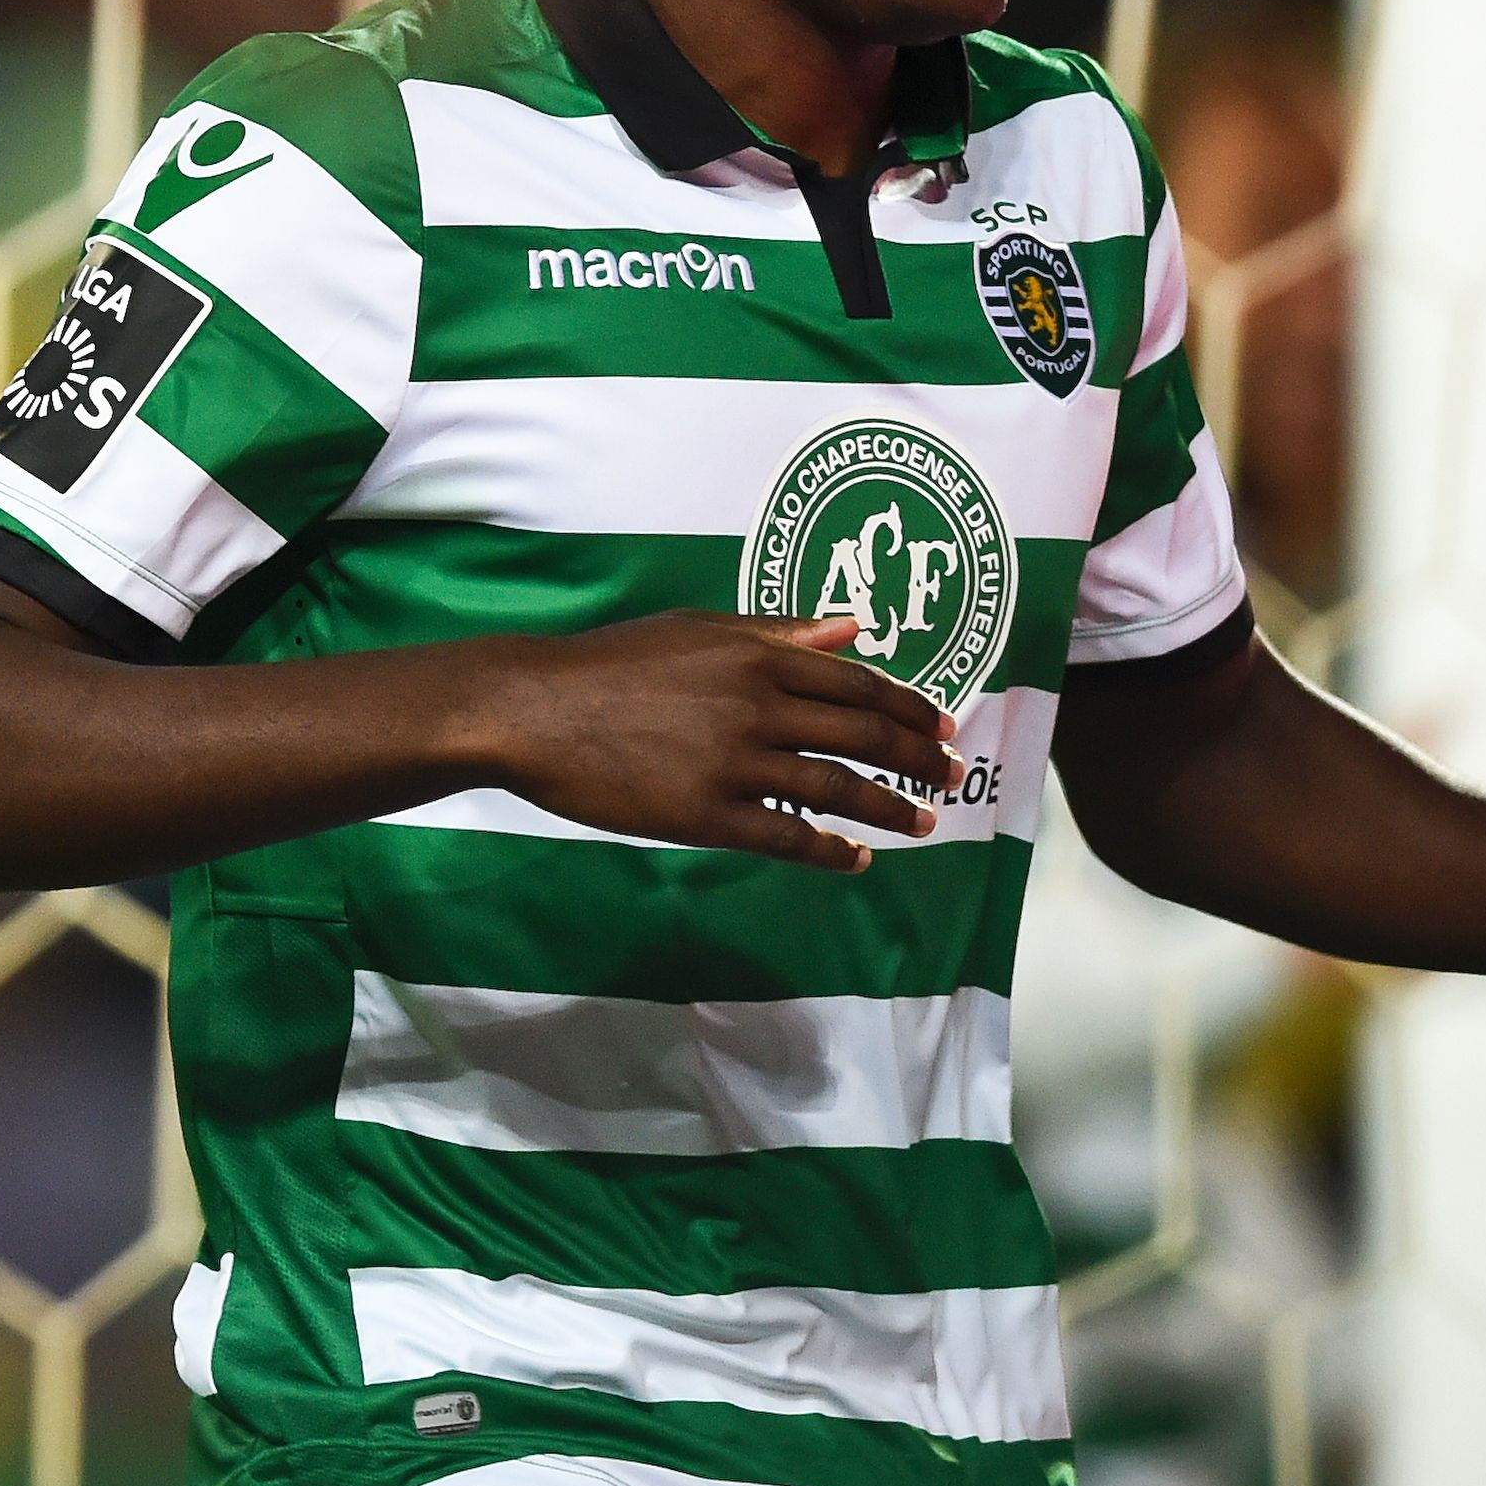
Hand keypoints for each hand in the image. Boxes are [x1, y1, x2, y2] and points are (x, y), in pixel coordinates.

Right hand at [483, 612, 957, 871]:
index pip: (858, 683)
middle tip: (951, 776)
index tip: (943, 727)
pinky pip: (788, 836)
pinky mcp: (706, 814)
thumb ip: (777, 630)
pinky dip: (831, 850)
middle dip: (918, 758)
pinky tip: (855, 858)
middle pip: (863, 734)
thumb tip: (852, 626)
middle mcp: (758, 704)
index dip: (910, 708)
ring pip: (838, 787)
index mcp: (757, 654)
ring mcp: (735, 761)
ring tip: (922, 823)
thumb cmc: (609, 664)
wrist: (534, 710)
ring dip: (890, 808)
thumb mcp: (697, 627)